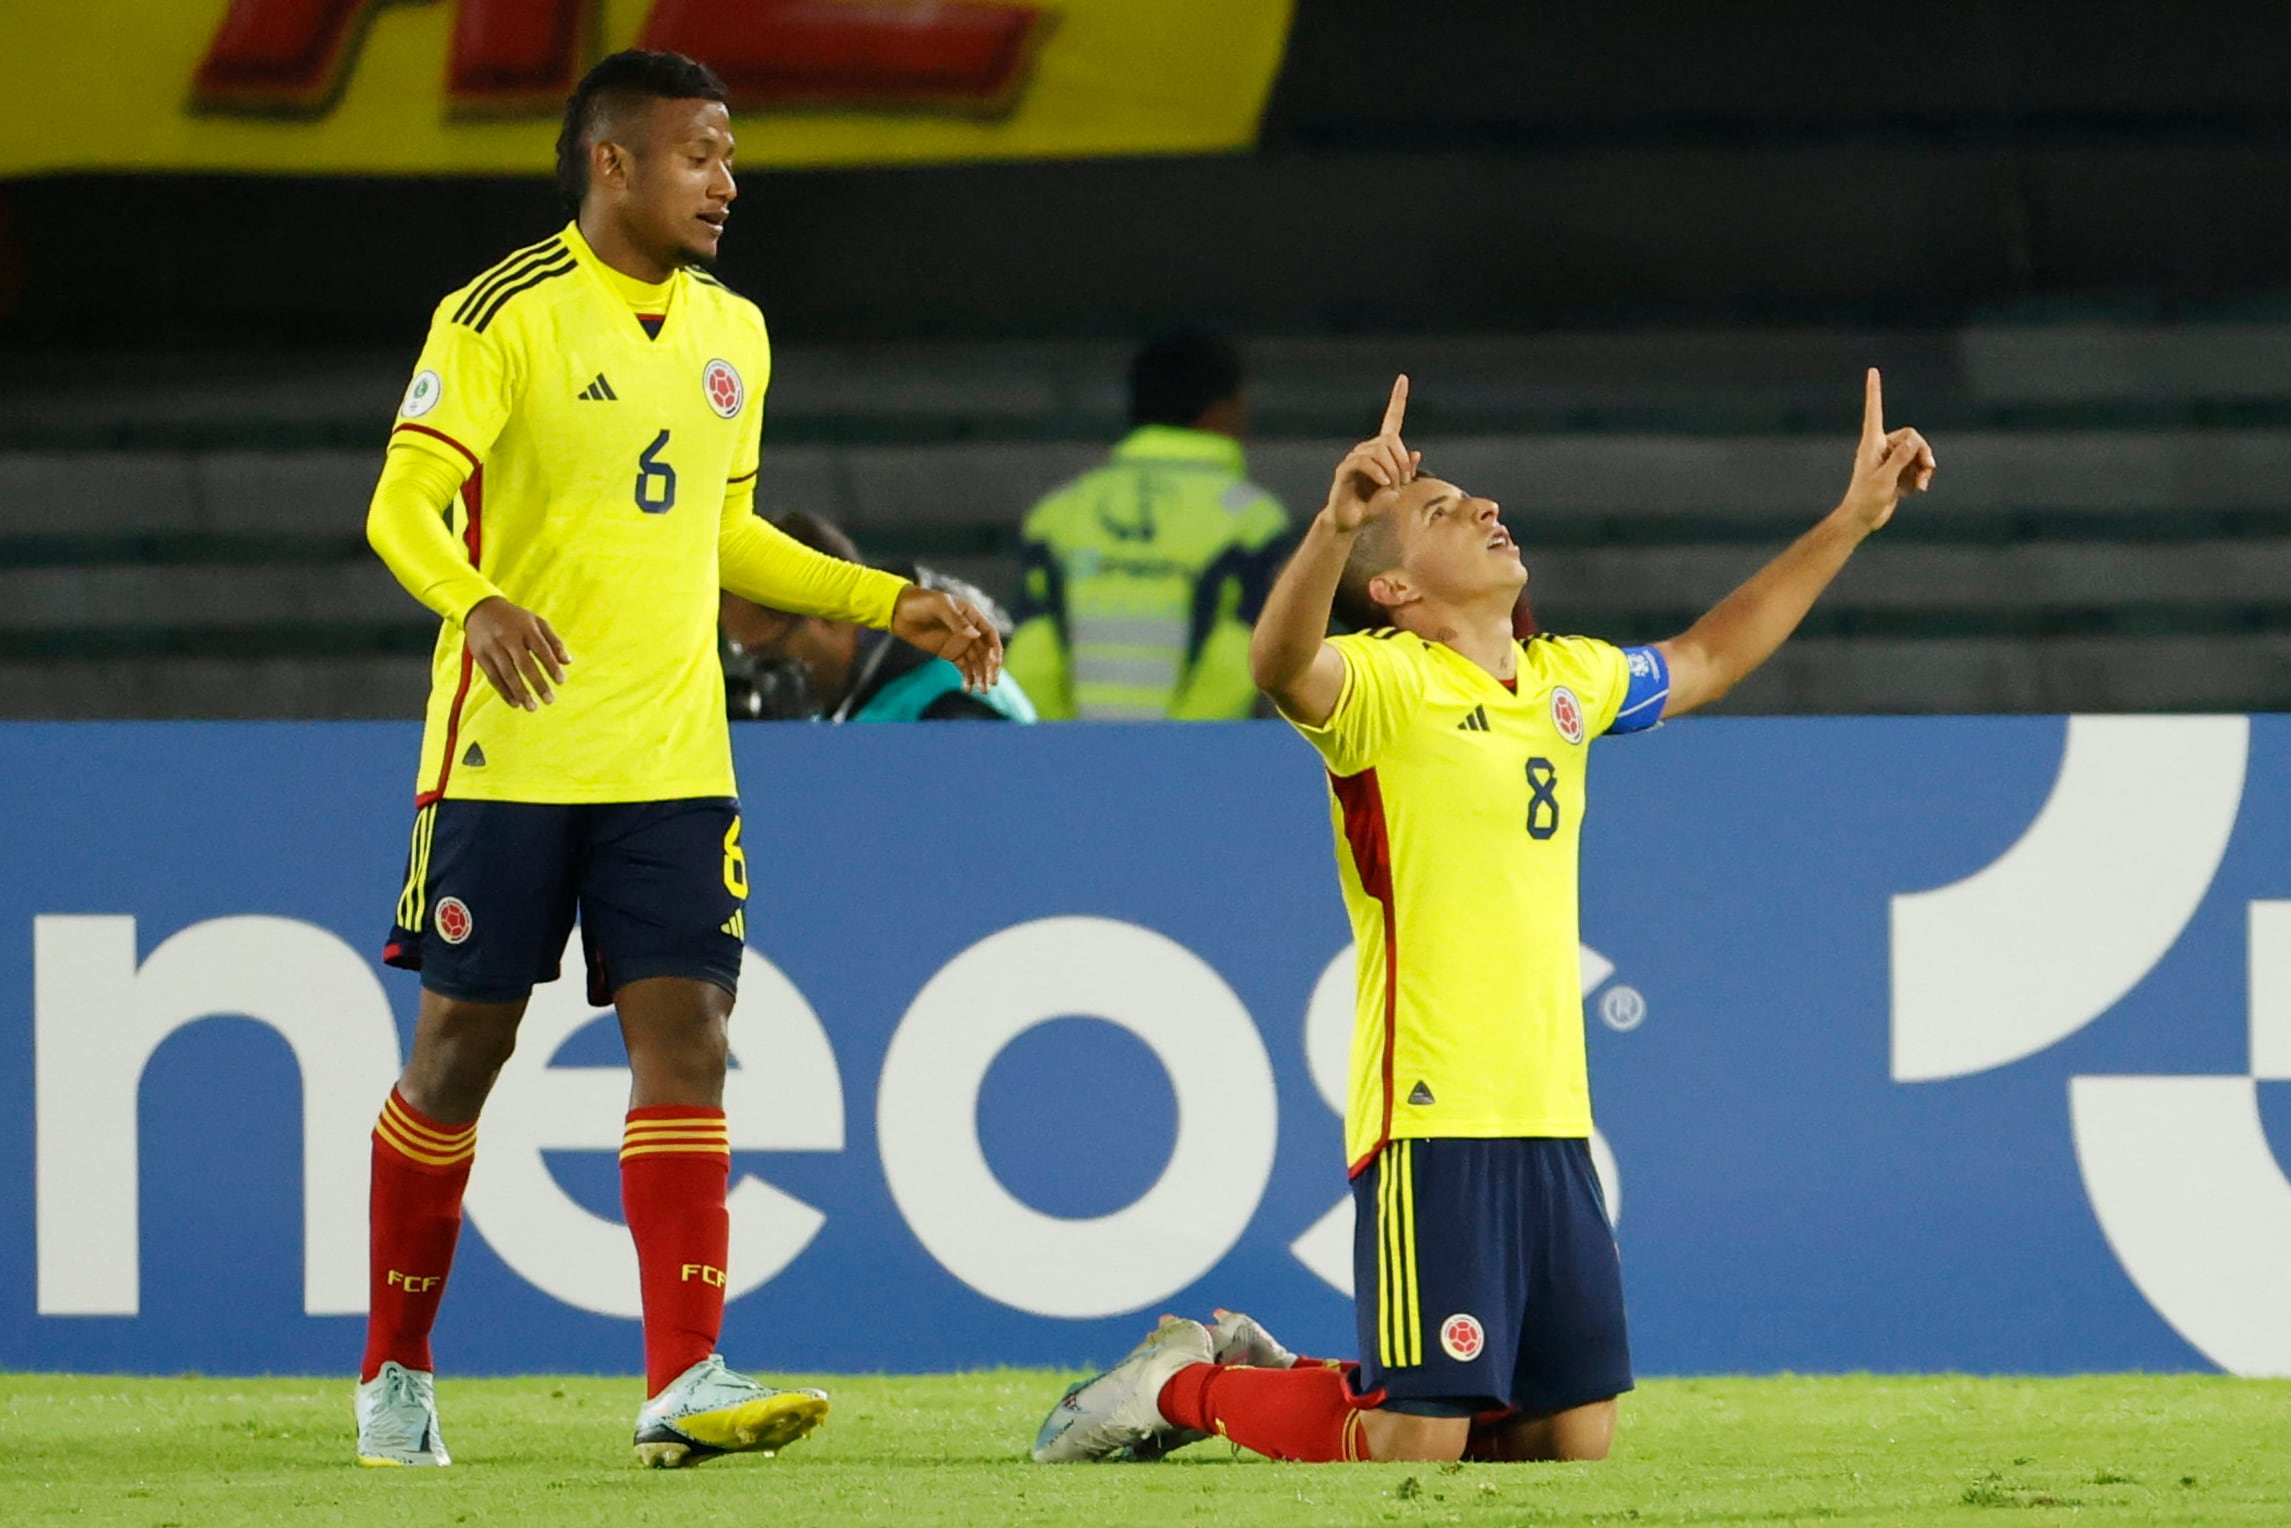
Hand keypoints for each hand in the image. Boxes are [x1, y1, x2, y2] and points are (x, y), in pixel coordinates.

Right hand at [463, 596, 569, 710]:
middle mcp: (509, 638)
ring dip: (520, 692)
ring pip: (507, 673)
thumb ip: (554, 641)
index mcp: (526, 629)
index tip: (561, 682)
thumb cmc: (516, 619)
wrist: (481, 609)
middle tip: (549, 700)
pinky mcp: (480, 655)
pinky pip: (493, 677)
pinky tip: (515, 703)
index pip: (541, 649)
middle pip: (524, 664)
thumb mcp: (537, 623)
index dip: (551, 666)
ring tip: (532, 707)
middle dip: (538, 683)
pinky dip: (504, 692)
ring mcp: (493, 647)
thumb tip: (568, 662)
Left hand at [892, 585, 1003, 692]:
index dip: (994, 649)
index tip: (993, 663)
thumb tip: (975, 636)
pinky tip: (968, 689)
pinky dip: (968, 678)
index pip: (989, 635)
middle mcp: (969, 630)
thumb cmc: (921, 602)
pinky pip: (963, 667)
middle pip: (986, 652)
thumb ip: (957, 621)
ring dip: (981, 676)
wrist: (900, 611)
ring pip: (976, 662)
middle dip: (990, 668)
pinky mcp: (949, 653)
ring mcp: (960, 643)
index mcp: (971, 616)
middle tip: (990, 683)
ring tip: (983, 691)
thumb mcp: (939, 607)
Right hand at [1323, 374, 1421, 532]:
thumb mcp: (1398, 489)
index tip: (1403, 378)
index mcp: (1382, 449)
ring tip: (1393, 487)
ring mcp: (1354, 458)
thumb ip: (1407, 471)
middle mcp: (1367, 449)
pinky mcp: (1345, 470)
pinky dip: (1378, 473)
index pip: (1391, 418)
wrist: (1353, 523)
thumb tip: (1416, 452)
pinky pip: (1365, 462)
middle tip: (1404, 483)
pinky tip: (1385, 485)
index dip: (1398, 399)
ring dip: (1392, 470)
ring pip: (1379, 451)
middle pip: (1390, 441)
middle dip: (1402, 462)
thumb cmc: (1375, 507)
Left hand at [1838, 368, 1935, 532]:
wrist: (1862, 519)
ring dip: (1924, 468)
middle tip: (1928, 469)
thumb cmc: (1866, 499)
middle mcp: (1881, 447)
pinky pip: (1917, 466)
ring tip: (1922, 485)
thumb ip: (1900, 459)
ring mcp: (1890, 459)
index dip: (1874, 391)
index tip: (1872, 370)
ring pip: (1918, 452)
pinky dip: (1920, 477)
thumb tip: (1914, 440)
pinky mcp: (1898, 471)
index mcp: (1872, 444)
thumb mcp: (1885, 479)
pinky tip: (1916, 491)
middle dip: (1923, 452)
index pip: (1874, 411)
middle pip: (1912, 436)